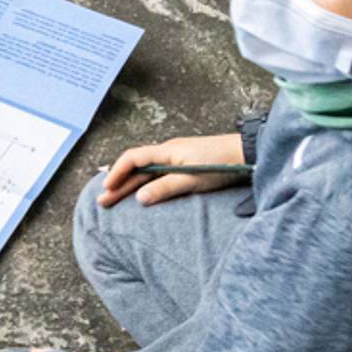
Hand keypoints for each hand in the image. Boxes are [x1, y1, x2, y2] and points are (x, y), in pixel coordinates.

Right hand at [100, 133, 248, 205]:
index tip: (106, 188)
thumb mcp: (193, 179)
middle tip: (102, 201)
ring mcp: (176, 157)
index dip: (116, 173)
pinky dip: (143, 182)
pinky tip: (139, 190)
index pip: (133, 159)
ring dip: (129, 184)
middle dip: (118, 183)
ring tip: (114, 197)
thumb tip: (139, 198)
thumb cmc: (223, 164)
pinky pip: (156, 172)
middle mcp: (168, 152)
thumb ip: (165, 188)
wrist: (249, 153)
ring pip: (145, 170)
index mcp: (167, 151)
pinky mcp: (185, 163)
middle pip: (136, 167)